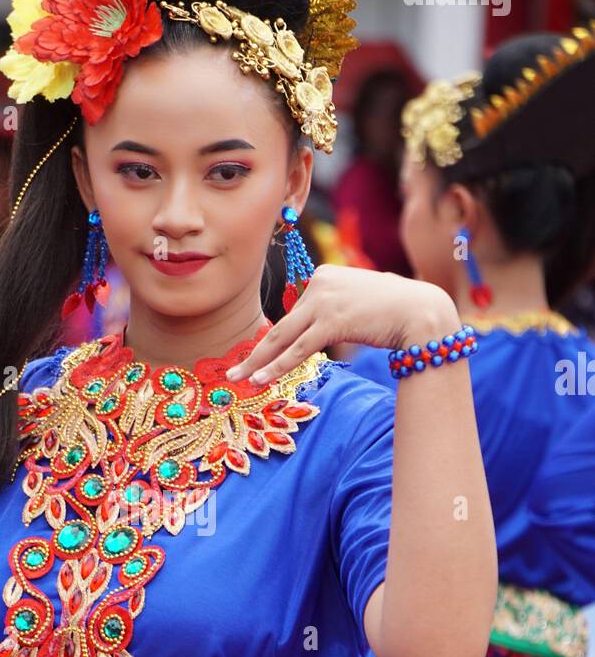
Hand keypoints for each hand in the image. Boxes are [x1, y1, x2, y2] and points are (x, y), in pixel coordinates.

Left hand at [225, 265, 459, 385]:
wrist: (422, 311)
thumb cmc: (395, 310)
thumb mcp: (357, 303)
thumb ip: (334, 311)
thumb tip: (318, 331)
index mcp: (323, 276)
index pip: (294, 314)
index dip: (277, 340)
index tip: (258, 358)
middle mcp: (319, 284)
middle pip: (281, 325)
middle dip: (255, 352)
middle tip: (233, 371)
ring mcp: (324, 301)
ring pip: (283, 338)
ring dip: (259, 363)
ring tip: (239, 380)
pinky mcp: (332, 320)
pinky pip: (299, 349)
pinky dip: (278, 366)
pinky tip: (261, 379)